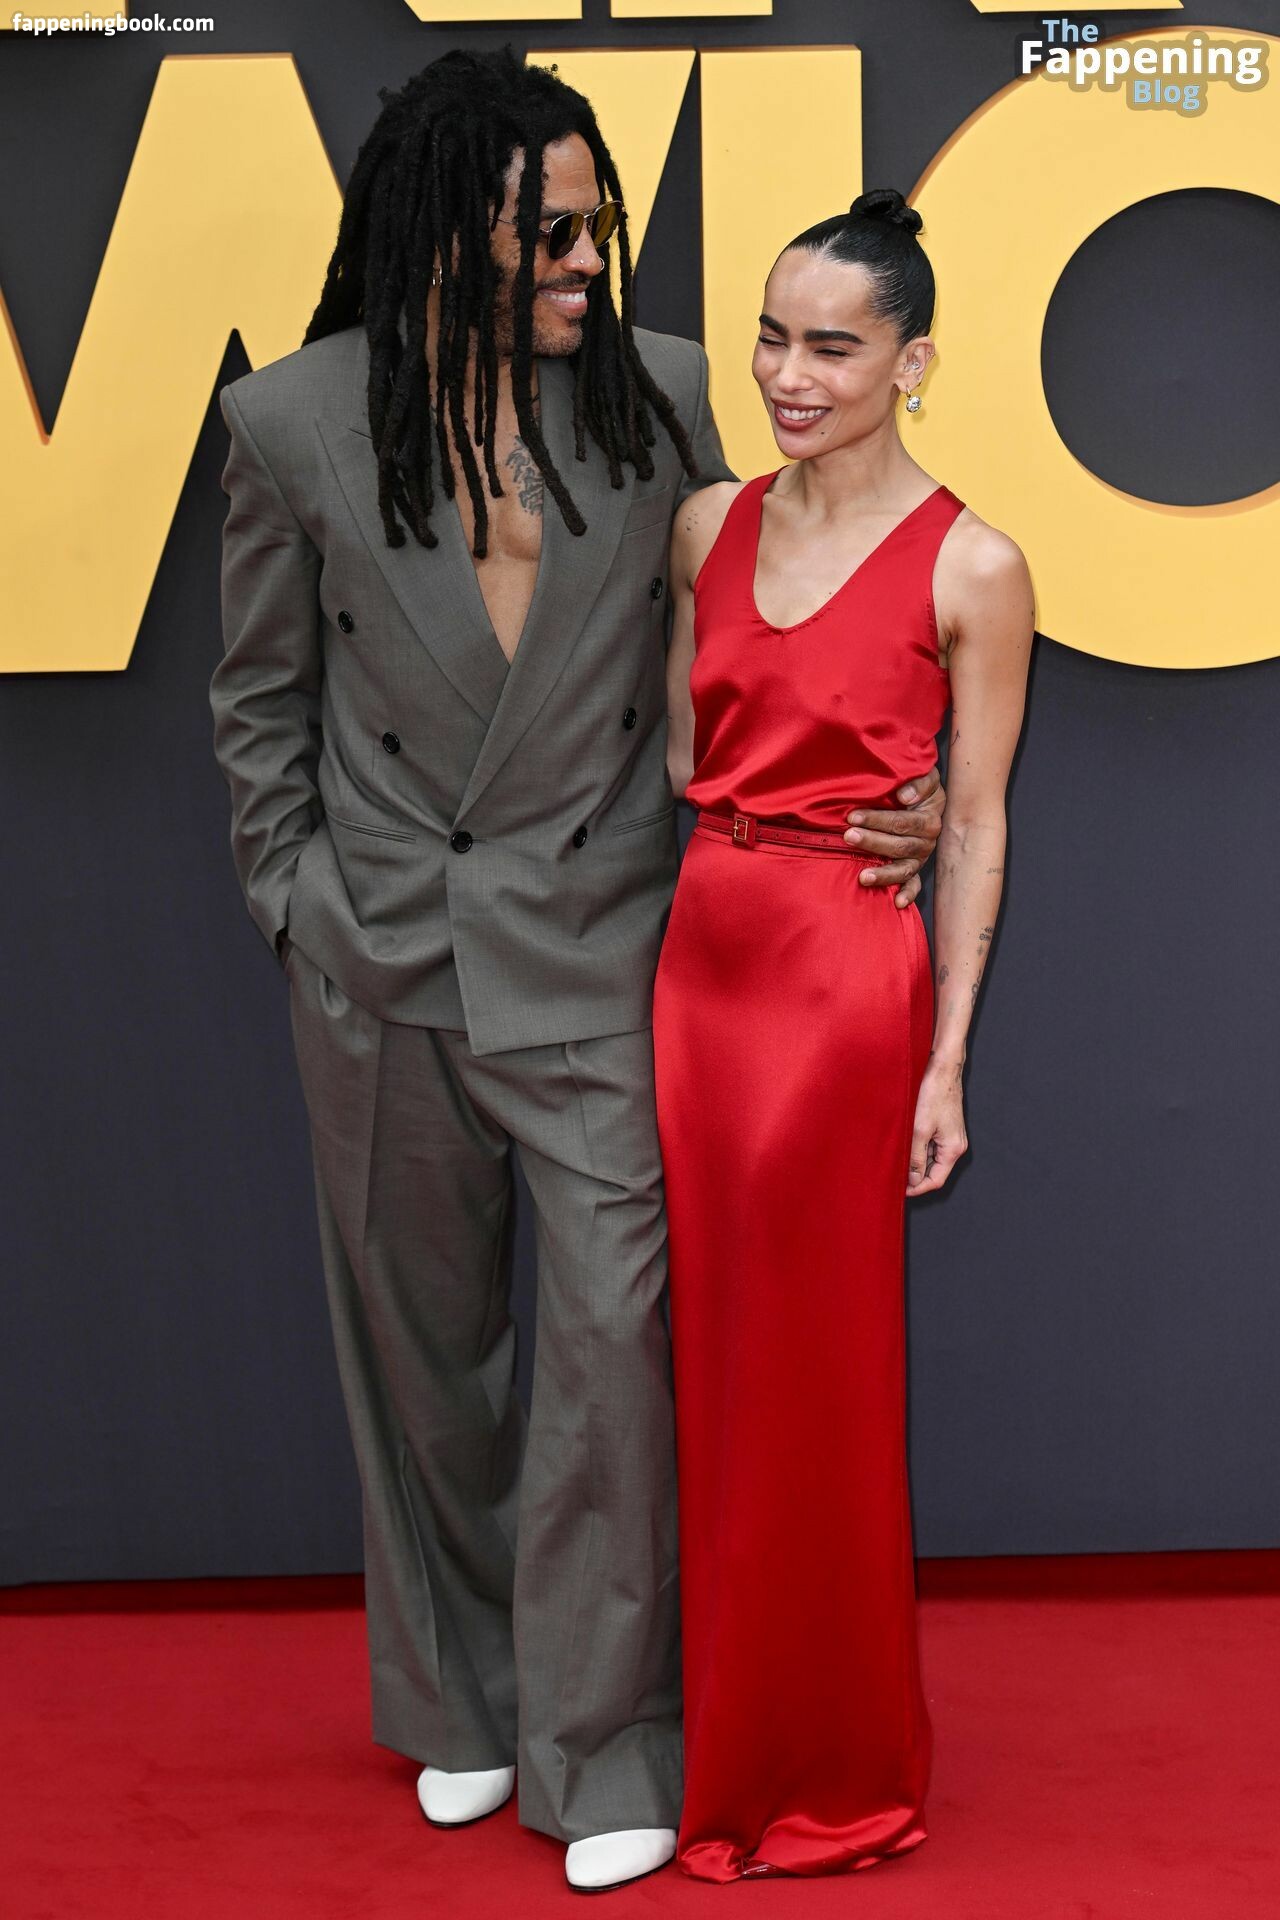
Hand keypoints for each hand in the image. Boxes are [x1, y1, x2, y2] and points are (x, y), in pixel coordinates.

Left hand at [844, 763, 945, 907]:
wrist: (927, 799)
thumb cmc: (919, 786)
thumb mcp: (925, 776)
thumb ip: (920, 782)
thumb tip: (904, 796)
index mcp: (929, 819)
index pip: (903, 822)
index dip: (878, 820)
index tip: (852, 816)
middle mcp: (927, 841)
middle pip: (899, 845)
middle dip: (872, 841)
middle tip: (847, 837)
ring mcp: (920, 858)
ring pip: (903, 868)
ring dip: (883, 873)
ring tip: (862, 877)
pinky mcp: (914, 870)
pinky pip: (914, 885)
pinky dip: (908, 894)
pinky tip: (898, 903)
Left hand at [907, 1058, 967, 1195]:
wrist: (941, 1070)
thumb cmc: (934, 1095)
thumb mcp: (920, 1129)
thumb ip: (916, 1157)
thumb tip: (913, 1180)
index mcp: (953, 1149)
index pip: (936, 1180)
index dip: (918, 1188)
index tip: (901, 1190)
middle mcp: (955, 1145)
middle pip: (934, 1171)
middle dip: (915, 1175)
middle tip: (894, 1174)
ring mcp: (950, 1136)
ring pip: (931, 1158)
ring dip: (915, 1161)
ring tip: (896, 1158)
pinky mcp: (944, 1128)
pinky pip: (931, 1146)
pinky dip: (918, 1148)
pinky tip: (904, 1143)